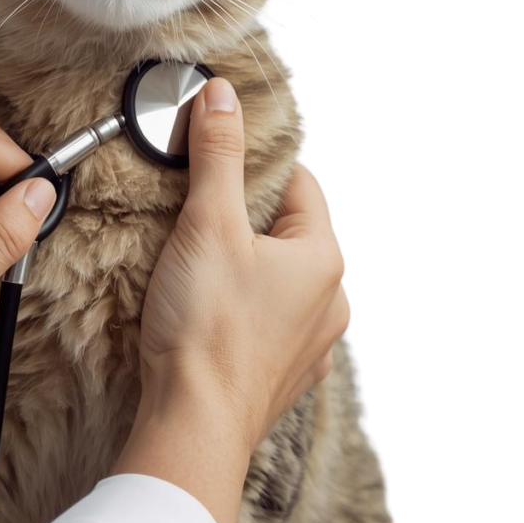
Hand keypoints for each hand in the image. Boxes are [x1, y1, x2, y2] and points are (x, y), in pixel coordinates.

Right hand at [139, 77, 350, 455]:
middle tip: (201, 212)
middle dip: (247, 217)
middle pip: (290, 232)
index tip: (221, 158)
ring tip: (199, 264)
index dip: (258, 165)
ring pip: (280, 280)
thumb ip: (217, 155)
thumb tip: (222, 97)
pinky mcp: (283, 375)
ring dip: (246, 266)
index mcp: (322, 258)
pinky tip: (210, 312)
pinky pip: (268, 322)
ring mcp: (310, 344)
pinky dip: (243, 309)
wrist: (193, 426)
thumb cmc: (207, 327)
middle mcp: (330, 302)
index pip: (300, 184)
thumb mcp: (208, 224)